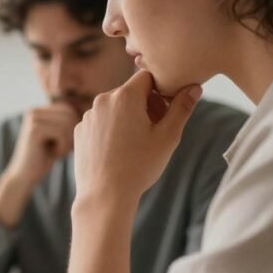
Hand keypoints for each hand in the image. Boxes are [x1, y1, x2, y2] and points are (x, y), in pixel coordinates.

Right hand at [5, 103, 79, 186]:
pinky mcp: (34, 129)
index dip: (73, 127)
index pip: (69, 109)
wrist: (24, 177)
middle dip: (71, 134)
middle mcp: (34, 111)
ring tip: (59, 152)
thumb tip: (91, 112)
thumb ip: (67, 122)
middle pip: (69, 114)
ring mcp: (33, 119)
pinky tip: (55, 154)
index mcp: (39, 110)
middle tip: (63, 149)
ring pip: (67, 122)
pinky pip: (61, 132)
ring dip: (68, 141)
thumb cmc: (45, 158)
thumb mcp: (59, 136)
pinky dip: (63, 146)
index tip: (66, 144)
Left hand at [73, 71, 201, 207]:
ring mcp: (87, 116)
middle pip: (130, 92)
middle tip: (154, 130)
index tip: (165, 111)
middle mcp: (102, 100)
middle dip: (145, 105)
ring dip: (127, 117)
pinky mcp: (79, 132)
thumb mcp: (168, 136)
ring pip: (114, 108)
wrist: (104, 195)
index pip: (148, 76)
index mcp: (124, 96)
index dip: (161, 91)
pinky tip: (118, 151)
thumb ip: (182, 107)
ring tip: (135, 144)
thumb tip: (193, 87)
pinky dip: (111, 130)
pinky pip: (100, 122)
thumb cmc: (139, 166)